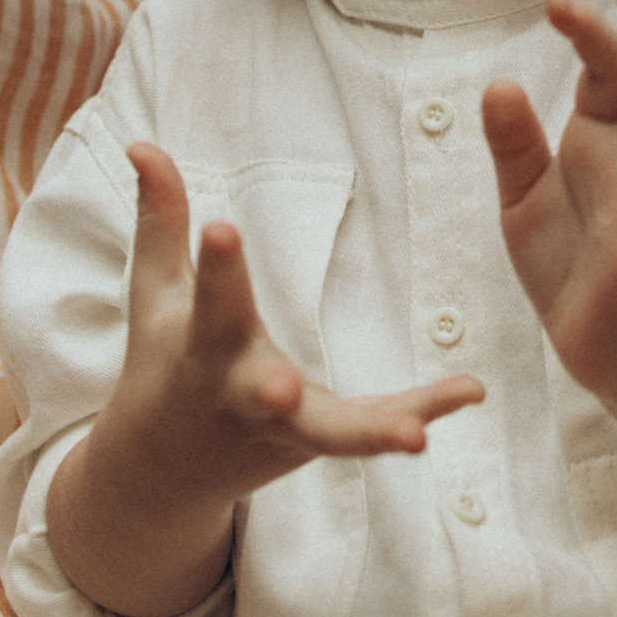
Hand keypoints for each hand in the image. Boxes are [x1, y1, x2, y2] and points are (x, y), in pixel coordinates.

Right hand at [48, 145, 483, 616]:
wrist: (162, 472)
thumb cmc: (165, 360)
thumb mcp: (156, 293)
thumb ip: (160, 218)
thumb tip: (145, 144)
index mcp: (201, 349)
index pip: (210, 302)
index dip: (217, 267)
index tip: (222, 227)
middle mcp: (241, 395)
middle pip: (261, 391)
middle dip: (272, 391)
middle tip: (285, 389)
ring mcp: (285, 428)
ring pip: (331, 434)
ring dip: (371, 433)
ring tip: (413, 435)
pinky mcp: (323, 440)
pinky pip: (375, 430)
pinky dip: (421, 413)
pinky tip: (471, 390)